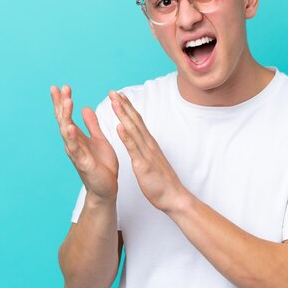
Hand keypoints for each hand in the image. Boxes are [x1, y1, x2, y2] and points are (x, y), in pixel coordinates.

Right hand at [51, 85, 118, 201]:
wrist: (106, 188)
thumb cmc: (101, 165)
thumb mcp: (98, 139)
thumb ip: (91, 125)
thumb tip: (84, 108)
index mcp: (77, 137)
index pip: (67, 116)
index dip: (63, 102)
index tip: (60, 86)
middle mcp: (73, 144)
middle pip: (63, 120)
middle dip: (61, 104)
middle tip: (61, 88)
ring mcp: (76, 153)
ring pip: (67, 132)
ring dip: (66, 117)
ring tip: (67, 102)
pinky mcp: (83, 163)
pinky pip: (76, 149)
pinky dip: (72, 138)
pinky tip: (70, 127)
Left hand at [109, 90, 188, 213]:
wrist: (174, 196)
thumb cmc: (162, 181)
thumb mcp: (151, 160)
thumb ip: (145, 149)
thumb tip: (139, 138)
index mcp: (148, 144)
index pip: (137, 121)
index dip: (128, 108)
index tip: (119, 96)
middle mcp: (148, 144)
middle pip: (135, 120)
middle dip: (124, 105)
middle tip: (114, 91)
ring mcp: (146, 153)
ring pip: (134, 130)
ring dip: (124, 115)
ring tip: (115, 102)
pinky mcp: (144, 165)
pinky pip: (134, 149)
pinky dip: (127, 136)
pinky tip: (119, 127)